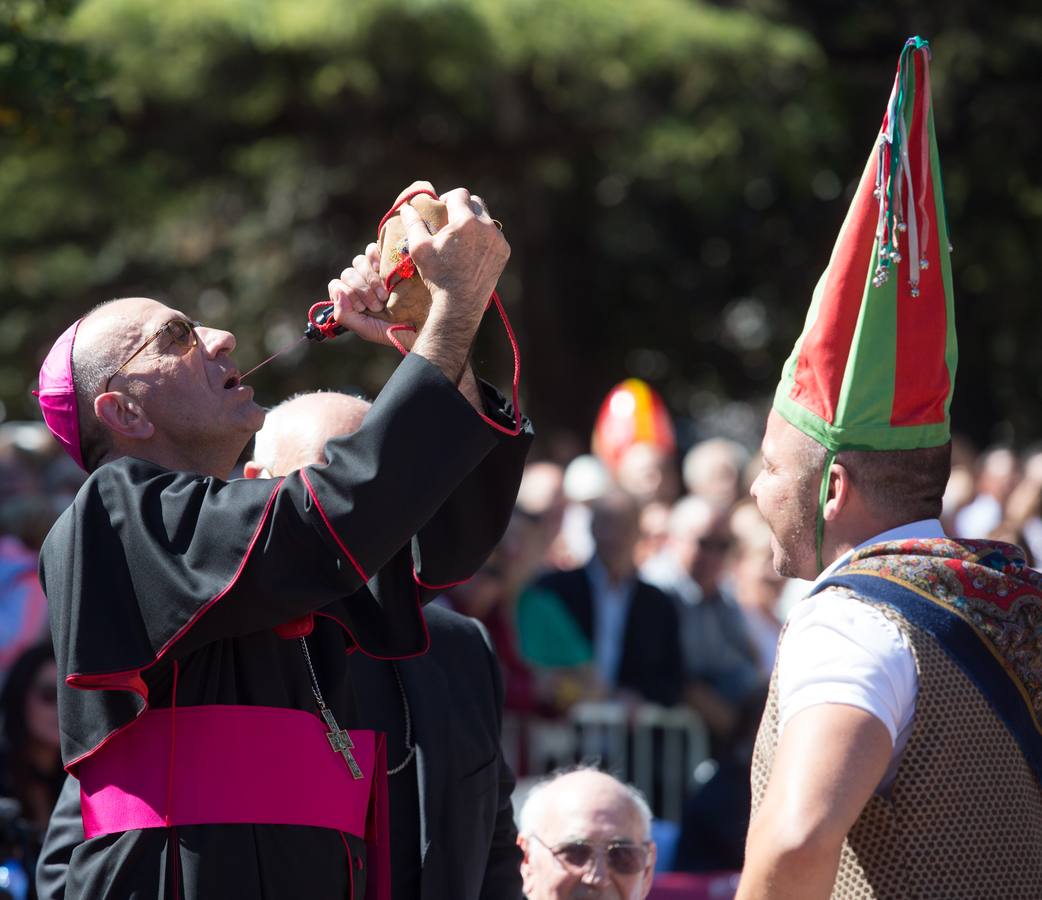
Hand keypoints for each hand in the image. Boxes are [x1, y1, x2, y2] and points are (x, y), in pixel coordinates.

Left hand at [327, 243, 415, 349]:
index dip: (349, 293)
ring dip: (369, 278)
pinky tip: (384, 271)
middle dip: (361, 289)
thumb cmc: (400, 331)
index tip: (365, 307)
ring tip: (385, 294)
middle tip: (379, 304)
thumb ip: (346, 316)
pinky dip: (374, 257)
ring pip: (358, 261)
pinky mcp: (390, 260)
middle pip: (348, 273)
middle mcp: (364, 284)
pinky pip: (371, 249)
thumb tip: (337, 290)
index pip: (338, 285)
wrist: (429, 325)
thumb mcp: (370, 330)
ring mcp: (377, 271)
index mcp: (356, 300)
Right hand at [400, 187, 508, 328]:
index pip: (459, 194)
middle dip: (463, 207)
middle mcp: (486, 226)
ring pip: (486, 219)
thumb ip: (413, 223)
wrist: (460, 303)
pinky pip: (494, 236)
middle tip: (451, 220)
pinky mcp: (504, 252)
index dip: (448, 198)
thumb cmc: (437, 275)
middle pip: (476, 202)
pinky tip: (472, 250)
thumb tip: (406, 207)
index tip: (442, 208)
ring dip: (475, 222)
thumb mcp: (419, 248)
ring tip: (462, 236)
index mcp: (466, 220)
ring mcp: (498, 240)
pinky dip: (484, 238)